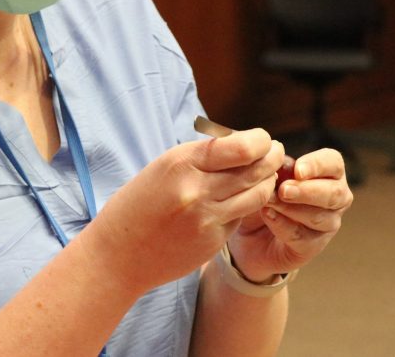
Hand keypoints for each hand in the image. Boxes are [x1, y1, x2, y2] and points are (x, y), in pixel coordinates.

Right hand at [88, 129, 285, 293]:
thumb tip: (244, 145)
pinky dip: (249, 204)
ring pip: (258, 194)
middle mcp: (196, 189)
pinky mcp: (212, 241)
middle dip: (273, 157)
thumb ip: (203, 157)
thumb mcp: (164, 167)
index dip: (261, 141)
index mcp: (182, 162)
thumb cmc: (140, 203)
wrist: (118, 254)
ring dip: (268, 182)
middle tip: (276, 153)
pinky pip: (242, 216)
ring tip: (267, 174)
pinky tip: (246, 198)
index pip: (242, 146)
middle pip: (256, 169)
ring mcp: (206, 218)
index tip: (263, 140)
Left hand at [227, 147, 351, 281]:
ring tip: (269, 201)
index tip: (297, 170)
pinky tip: (268, 215)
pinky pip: (303, 238)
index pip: (333, 162)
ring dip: (292, 208)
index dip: (318, 165)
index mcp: (328, 173)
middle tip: (284, 190)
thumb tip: (274, 161)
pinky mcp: (313, 247)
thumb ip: (273, 168)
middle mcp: (335, 198)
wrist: (248, 232)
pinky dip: (283, 226)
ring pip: (320, 217)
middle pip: (335, 193)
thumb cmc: (263, 194)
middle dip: (308, 190)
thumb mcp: (264, 177)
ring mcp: (327, 225)